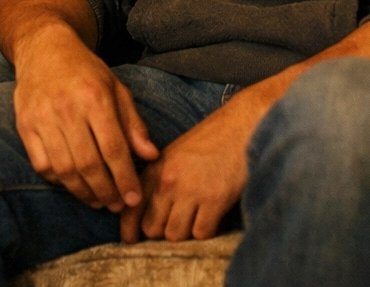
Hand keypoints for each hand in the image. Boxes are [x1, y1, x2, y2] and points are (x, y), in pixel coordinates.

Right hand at [13, 22, 157, 210]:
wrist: (44, 49)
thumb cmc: (85, 70)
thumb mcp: (116, 88)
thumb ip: (133, 124)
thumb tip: (150, 156)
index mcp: (94, 97)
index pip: (113, 148)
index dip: (125, 178)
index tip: (134, 198)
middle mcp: (67, 108)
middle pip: (88, 164)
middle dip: (106, 191)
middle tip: (117, 205)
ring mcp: (42, 118)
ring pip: (64, 170)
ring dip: (84, 192)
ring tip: (98, 200)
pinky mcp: (24, 125)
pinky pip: (42, 165)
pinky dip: (59, 180)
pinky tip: (73, 183)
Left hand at [119, 90, 261, 243]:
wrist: (240, 128)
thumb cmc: (208, 143)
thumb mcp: (174, 157)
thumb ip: (157, 182)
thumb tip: (144, 217)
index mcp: (155, 169)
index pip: (131, 209)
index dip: (129, 230)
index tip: (131, 241)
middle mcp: (167, 181)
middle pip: (152, 229)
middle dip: (162, 232)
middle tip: (175, 224)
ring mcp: (190, 191)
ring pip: (175, 235)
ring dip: (185, 233)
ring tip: (195, 217)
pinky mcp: (214, 200)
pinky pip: (201, 234)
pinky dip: (206, 231)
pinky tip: (212, 216)